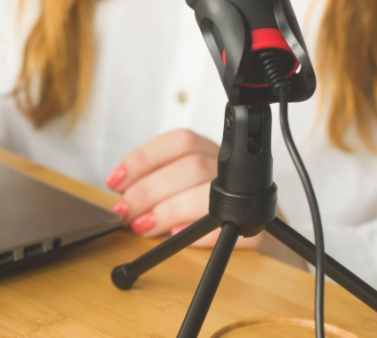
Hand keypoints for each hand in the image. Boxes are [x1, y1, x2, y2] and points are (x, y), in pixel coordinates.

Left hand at [105, 129, 262, 248]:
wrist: (255, 228)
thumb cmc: (203, 203)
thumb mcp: (178, 183)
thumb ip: (154, 182)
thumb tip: (120, 195)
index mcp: (207, 150)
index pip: (178, 142)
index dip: (142, 159)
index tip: (116, 181)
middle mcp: (227, 168)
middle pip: (189, 168)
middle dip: (148, 191)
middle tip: (125, 212)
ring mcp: (246, 196)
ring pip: (207, 193)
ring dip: (168, 211)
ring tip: (142, 226)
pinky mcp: (261, 227)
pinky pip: (235, 226)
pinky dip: (202, 233)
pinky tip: (177, 235)